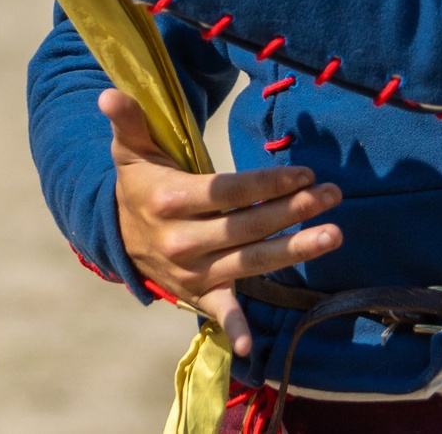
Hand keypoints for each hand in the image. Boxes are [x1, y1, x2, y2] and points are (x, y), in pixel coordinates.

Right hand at [104, 89, 343, 356]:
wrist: (119, 236)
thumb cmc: (140, 184)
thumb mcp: (132, 150)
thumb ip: (129, 121)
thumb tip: (108, 94)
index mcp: (170, 201)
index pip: (228, 192)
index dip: (266, 183)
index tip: (303, 172)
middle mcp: (183, 240)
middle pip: (247, 226)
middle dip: (293, 210)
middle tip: (331, 194)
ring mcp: (192, 271)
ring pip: (251, 262)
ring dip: (295, 249)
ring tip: (333, 234)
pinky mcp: (198, 295)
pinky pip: (219, 313)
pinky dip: (234, 330)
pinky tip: (253, 347)